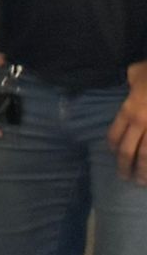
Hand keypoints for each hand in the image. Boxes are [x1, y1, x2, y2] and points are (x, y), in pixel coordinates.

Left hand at [106, 60, 146, 183]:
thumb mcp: (136, 72)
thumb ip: (130, 81)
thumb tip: (129, 81)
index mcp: (128, 110)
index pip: (115, 135)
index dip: (112, 148)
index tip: (113, 155)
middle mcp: (141, 123)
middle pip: (128, 150)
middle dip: (125, 166)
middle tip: (124, 177)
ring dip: (143, 171)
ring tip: (142, 182)